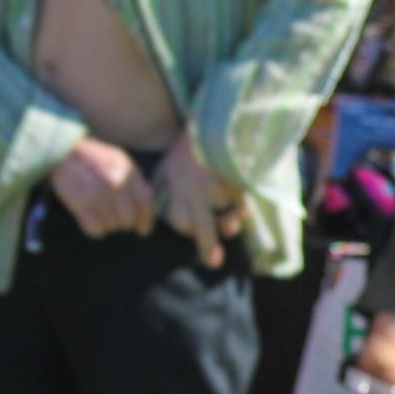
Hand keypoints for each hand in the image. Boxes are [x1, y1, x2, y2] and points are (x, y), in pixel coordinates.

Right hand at [47, 136, 156, 237]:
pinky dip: (95, 230)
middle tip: (116, 220)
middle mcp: (116, 183)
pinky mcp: (81, 203)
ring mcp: (98, 193)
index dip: (146, 220)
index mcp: (128, 171)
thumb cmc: (93, 160)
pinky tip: (90, 220)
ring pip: (113, 225)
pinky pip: (96, 229)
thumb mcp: (119, 162)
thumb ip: (134, 182)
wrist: (62, 153)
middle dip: (125, 224)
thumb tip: (146, 212)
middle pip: (129, 218)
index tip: (142, 230)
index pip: (145, 202)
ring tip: (100, 214)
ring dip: (109, 225)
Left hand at [154, 135, 244, 270]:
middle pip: (203, 227)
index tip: (186, 226)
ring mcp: (221, 191)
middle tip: (213, 264)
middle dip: (208, 247)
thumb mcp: (164, 169)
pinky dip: (241, 211)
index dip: (183, 227)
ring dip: (229, 226)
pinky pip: (242, 206)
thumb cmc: (184, 153)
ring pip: (226, 218)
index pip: (179, 221)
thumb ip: (159, 192)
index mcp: (179, 190)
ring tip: (229, 231)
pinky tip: (240, 212)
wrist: (210, 129)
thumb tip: (153, 215)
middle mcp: (199, 194)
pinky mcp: (238, 186)